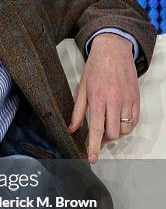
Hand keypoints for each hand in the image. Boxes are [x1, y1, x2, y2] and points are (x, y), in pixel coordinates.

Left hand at [67, 33, 139, 163]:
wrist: (113, 50)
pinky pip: (134, 121)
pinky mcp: (136, 99)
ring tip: (108, 127)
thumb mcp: (81, 88)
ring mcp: (127, 101)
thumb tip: (72, 129)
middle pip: (112, 133)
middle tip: (98, 136)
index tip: (92, 158)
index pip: (97, 129)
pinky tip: (119, 122)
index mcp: (98, 99)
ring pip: (124, 129)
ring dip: (115, 133)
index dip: (94, 146)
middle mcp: (115, 102)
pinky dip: (127, 126)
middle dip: (104, 140)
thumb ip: (77, 111)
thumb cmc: (95, 68)